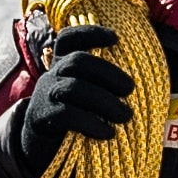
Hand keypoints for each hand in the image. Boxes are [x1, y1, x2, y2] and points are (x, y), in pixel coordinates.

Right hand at [13, 24, 132, 177]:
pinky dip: (91, 123)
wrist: (40, 144)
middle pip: (78, 61)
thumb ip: (101, 83)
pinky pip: (67, 115)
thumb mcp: (83, 93)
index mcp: (63, 63)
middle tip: (130, 89)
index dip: (90, 33)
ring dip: (105, 101)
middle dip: (108, 73)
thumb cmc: (74, 113)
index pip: (69, 39)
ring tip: (125, 116)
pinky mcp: (43, 117)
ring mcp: (46, 94)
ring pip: (74, 88)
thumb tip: (138, 85)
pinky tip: (108, 133)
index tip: (115, 38)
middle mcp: (53, 74)